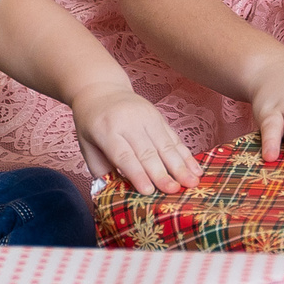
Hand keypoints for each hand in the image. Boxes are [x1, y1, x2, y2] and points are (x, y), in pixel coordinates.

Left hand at [69, 85, 202, 193]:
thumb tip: (117, 194)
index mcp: (106, 129)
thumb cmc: (93, 123)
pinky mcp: (160, 117)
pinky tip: (195, 170)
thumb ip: (101, 170)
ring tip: (191, 183)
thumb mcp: (87, 145)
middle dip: (162, 173)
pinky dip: (186, 155)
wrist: (102, 89)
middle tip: (173, 191)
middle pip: (148, 151)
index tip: (148, 191)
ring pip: (166, 145)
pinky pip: (175, 138)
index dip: (137, 174)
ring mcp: (147, 118)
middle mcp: (129, 122)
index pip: (124, 155)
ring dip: (180, 166)